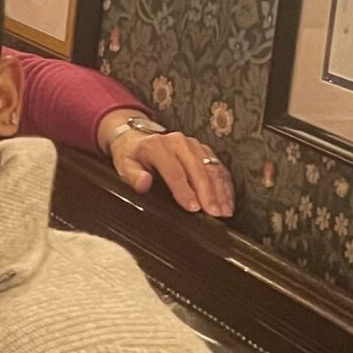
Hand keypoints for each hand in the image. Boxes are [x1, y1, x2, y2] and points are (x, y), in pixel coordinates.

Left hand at [113, 127, 234, 216]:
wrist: (138, 139)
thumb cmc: (131, 156)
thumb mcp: (124, 165)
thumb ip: (132, 176)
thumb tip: (143, 183)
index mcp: (157, 146)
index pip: (174, 171)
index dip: (184, 191)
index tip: (193, 208)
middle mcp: (178, 142)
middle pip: (197, 169)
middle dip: (207, 193)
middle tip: (214, 213)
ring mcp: (194, 145)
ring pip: (211, 168)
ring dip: (220, 191)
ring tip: (224, 211)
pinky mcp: (204, 150)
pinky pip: (218, 167)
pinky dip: (225, 185)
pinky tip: (228, 200)